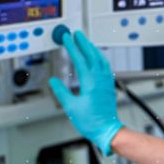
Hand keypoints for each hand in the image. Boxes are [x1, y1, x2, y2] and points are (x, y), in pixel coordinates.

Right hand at [49, 31, 123, 154]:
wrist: (107, 129)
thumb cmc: (91, 121)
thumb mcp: (71, 107)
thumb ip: (61, 92)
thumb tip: (54, 81)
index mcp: (90, 82)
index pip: (79, 59)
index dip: (72, 47)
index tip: (66, 38)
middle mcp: (99, 78)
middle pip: (91, 54)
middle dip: (83, 42)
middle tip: (77, 33)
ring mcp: (106, 81)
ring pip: (100, 58)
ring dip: (92, 48)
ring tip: (86, 42)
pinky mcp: (109, 85)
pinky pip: (105, 65)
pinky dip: (99, 57)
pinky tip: (97, 58)